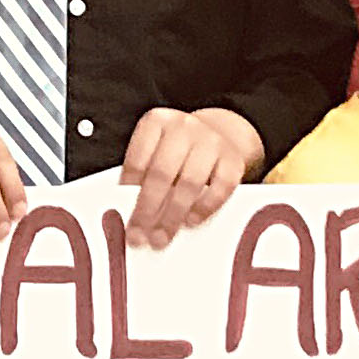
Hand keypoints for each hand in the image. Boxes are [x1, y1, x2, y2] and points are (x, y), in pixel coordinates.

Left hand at [121, 107, 262, 247]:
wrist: (218, 133)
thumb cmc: (178, 150)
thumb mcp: (155, 150)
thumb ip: (142, 175)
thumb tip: (131, 214)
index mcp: (157, 122)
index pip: (138, 160)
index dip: (129, 192)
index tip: (124, 217)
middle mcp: (184, 127)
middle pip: (161, 173)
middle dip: (148, 210)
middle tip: (140, 236)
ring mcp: (212, 142)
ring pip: (189, 183)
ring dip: (173, 216)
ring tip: (162, 236)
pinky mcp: (234, 160)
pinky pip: (220, 188)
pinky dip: (204, 208)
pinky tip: (191, 221)